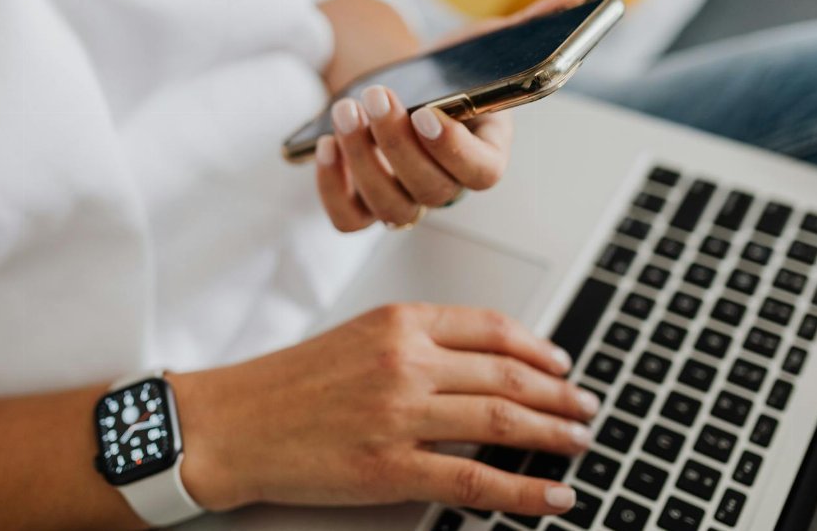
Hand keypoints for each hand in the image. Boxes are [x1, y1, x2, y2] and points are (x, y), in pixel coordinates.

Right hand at [170, 303, 599, 515]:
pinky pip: (475, 480)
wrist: (232, 423)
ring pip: (502, 421)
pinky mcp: (390, 468)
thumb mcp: (357, 337)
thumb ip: (417, 342)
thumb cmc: (288, 382)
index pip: (491, 328)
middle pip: (508, 375)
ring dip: (552, 434)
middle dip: (558, 395)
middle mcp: (405, 361)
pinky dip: (524, 490)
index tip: (561, 366)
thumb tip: (483, 363)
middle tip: (585, 408)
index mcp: (399, 322)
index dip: (538, 350)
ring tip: (578, 443)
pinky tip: (551, 495)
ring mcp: (400, 415)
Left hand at [315, 0, 590, 231]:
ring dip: (364, 161)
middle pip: (432, 191)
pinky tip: (326, 145)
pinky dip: (333, 188)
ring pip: (391, 209)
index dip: (455, 150)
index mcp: (486, 152)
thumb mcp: (482, 46)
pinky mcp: (363, 205)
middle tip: (376, 96)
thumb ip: (528, 29)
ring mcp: (405, 200)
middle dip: (398, 145)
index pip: (482, 173)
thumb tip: (579, 0)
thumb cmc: (446, 74)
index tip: (429, 112)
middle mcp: (447, 185)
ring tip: (346, 111)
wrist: (397, 89)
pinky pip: (349, 220)